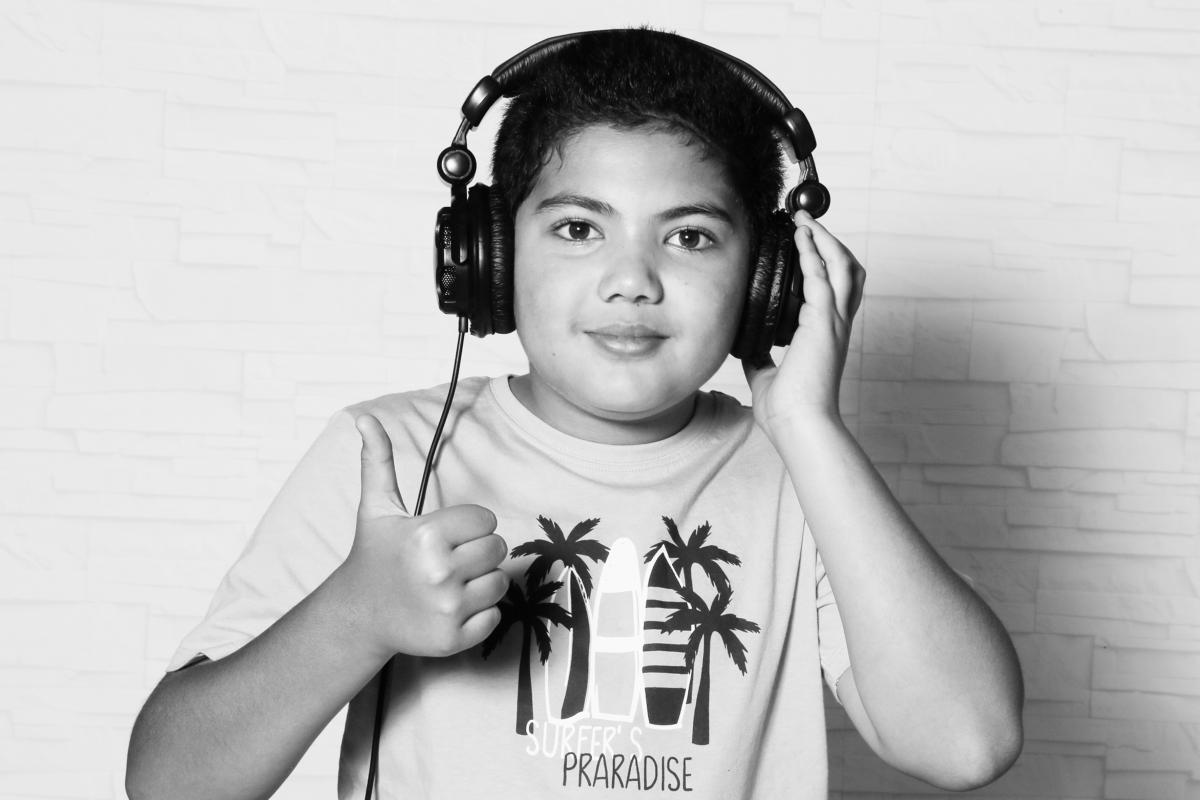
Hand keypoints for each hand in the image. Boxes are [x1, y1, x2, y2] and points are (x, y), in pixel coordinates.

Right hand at [334, 413, 509, 658]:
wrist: (357, 615)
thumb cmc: (374, 556)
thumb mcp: (376, 508)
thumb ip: (377, 460)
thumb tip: (365, 418)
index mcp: (427, 535)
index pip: (486, 520)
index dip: (470, 526)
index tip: (446, 535)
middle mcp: (439, 571)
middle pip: (497, 549)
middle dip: (478, 551)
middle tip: (449, 559)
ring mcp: (447, 608)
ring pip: (499, 582)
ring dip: (481, 582)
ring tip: (450, 583)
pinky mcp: (453, 639)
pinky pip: (494, 616)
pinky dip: (479, 613)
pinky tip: (451, 608)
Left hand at [743, 209, 865, 432]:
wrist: (799, 425)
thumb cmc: (788, 409)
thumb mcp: (766, 373)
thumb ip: (760, 355)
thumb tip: (745, 345)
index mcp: (825, 335)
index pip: (834, 288)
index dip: (823, 262)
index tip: (804, 242)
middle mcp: (836, 324)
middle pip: (848, 270)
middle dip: (830, 241)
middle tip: (807, 222)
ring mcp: (834, 322)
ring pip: (842, 265)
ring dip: (824, 238)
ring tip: (804, 220)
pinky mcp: (824, 322)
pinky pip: (822, 276)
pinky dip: (812, 252)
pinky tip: (800, 237)